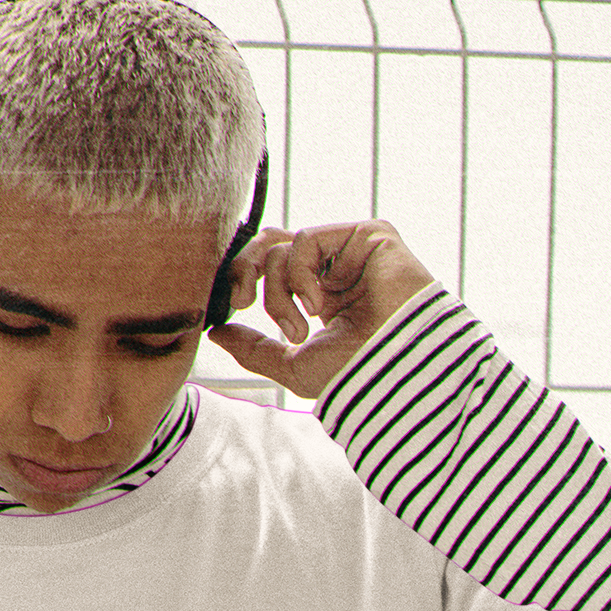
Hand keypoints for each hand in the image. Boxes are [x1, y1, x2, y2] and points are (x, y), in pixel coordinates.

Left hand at [209, 220, 433, 399]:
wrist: (393, 371)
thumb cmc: (355, 375)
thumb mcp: (292, 366)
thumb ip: (254, 349)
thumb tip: (217, 332)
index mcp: (320, 296)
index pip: (270, 266)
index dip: (243, 277)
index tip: (230, 309)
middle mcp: (334, 270)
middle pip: (270, 245)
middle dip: (245, 270)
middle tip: (241, 302)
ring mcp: (350, 251)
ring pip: (283, 247)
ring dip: (279, 293)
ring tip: (299, 330)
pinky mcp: (367, 235)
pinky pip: (308, 240)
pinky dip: (300, 276)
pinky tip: (317, 307)